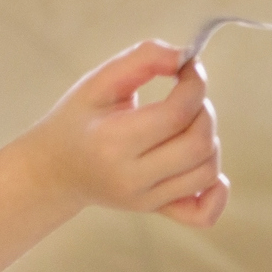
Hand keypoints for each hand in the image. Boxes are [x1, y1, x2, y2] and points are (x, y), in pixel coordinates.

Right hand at [25, 40, 229, 227]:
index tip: (189, 67)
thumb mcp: (99, 81)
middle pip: (199, 144)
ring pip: (207, 172)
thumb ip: (143, 59)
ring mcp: (145, 200)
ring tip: (186, 125)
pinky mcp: (155, 210)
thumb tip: (185, 56)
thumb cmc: (78, 119)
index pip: (177, 113)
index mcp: (112, 141)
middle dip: (204, 110)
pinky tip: (204, 167)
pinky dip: (216, 192)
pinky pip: (202, 215)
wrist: (55, 169)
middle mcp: (132, 177)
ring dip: (210, 140)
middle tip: (186, 97)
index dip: (195, 83)